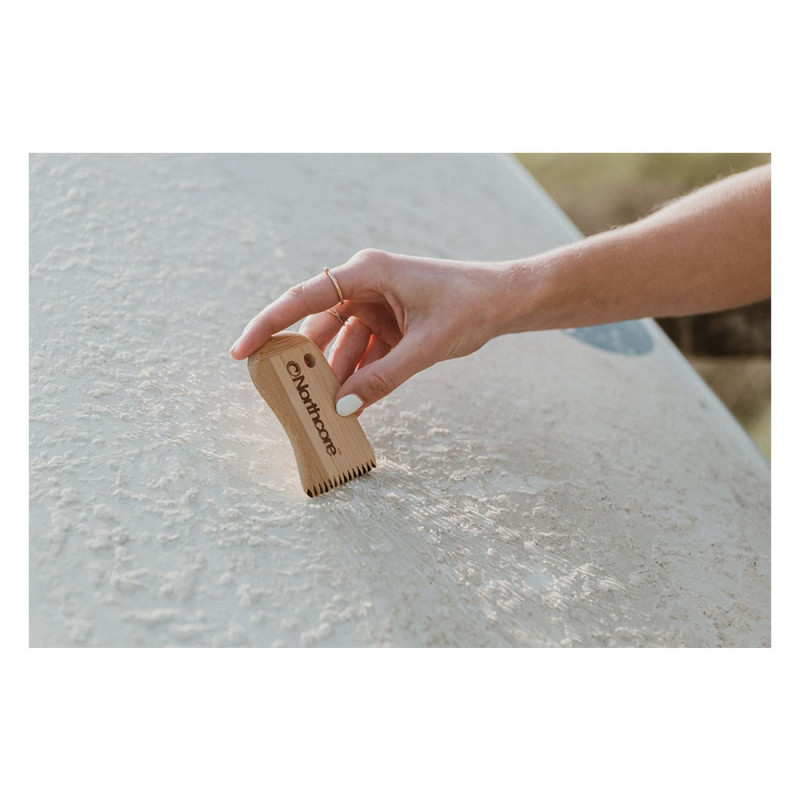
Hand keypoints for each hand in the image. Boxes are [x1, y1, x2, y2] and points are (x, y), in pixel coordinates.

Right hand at [230, 249, 508, 414]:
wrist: (504, 301)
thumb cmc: (469, 308)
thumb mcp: (426, 346)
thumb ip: (385, 377)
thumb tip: (346, 408)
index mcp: (368, 273)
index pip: (305, 298)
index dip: (269, 325)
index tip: (242, 353)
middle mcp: (365, 284)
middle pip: (319, 325)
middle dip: (307, 362)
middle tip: (290, 396)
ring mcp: (376, 304)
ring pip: (341, 344)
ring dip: (336, 375)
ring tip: (327, 409)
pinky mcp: (388, 322)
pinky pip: (363, 351)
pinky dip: (359, 375)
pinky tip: (354, 403)